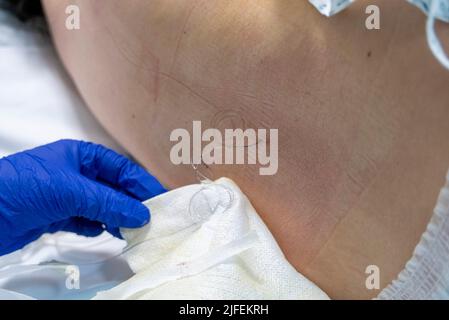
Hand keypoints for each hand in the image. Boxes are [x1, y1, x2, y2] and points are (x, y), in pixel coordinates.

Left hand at [0, 139, 166, 255]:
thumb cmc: (23, 187)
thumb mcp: (71, 190)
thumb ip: (108, 203)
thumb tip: (141, 214)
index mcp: (81, 156)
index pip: (121, 169)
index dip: (142, 183)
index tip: (161, 199)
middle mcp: (77, 174)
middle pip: (114, 188)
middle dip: (132, 203)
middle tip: (151, 219)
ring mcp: (67, 195)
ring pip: (102, 206)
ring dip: (117, 217)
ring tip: (132, 230)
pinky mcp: (57, 215)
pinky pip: (87, 220)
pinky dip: (97, 227)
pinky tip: (104, 233)